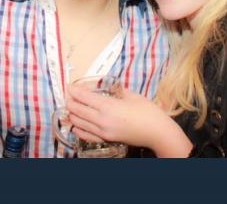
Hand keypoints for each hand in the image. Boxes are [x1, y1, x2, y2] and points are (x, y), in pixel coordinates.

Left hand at [65, 86, 191, 156]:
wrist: (157, 132)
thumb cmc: (148, 112)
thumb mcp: (131, 95)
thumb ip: (117, 90)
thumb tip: (107, 87)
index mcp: (108, 106)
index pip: (83, 97)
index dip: (73, 90)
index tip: (69, 86)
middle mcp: (102, 120)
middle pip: (77, 110)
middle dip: (69, 101)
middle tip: (69, 94)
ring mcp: (103, 132)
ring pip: (78, 123)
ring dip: (72, 113)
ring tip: (71, 106)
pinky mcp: (106, 140)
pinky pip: (86, 135)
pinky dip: (78, 129)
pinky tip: (76, 124)